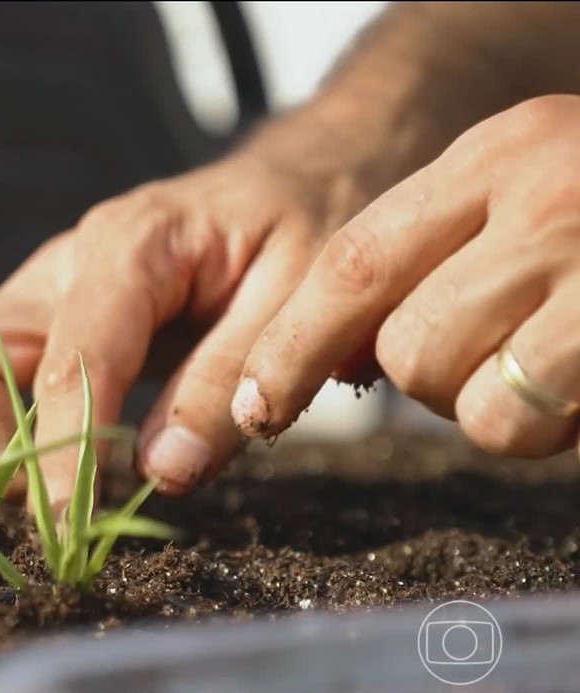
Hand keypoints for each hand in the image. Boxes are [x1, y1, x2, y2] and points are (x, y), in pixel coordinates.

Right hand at [0, 144, 371, 509]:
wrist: (291, 182)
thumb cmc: (305, 228)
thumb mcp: (300, 299)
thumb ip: (227, 381)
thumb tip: (162, 472)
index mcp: (129, 247)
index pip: (70, 364)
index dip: (63, 452)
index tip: (70, 527)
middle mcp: (64, 265)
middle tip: (51, 515)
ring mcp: (42, 289)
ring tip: (42, 497)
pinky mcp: (41, 317)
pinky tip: (40, 463)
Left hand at [234, 95, 579, 457]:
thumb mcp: (534, 202)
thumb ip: (444, 252)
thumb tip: (331, 352)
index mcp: (499, 153)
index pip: (353, 261)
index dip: (292, 346)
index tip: (254, 408)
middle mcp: (545, 190)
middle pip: (400, 341)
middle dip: (432, 380)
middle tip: (503, 359)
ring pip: (455, 389)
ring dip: (493, 408)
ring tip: (561, 369)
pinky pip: (523, 417)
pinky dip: (548, 429)